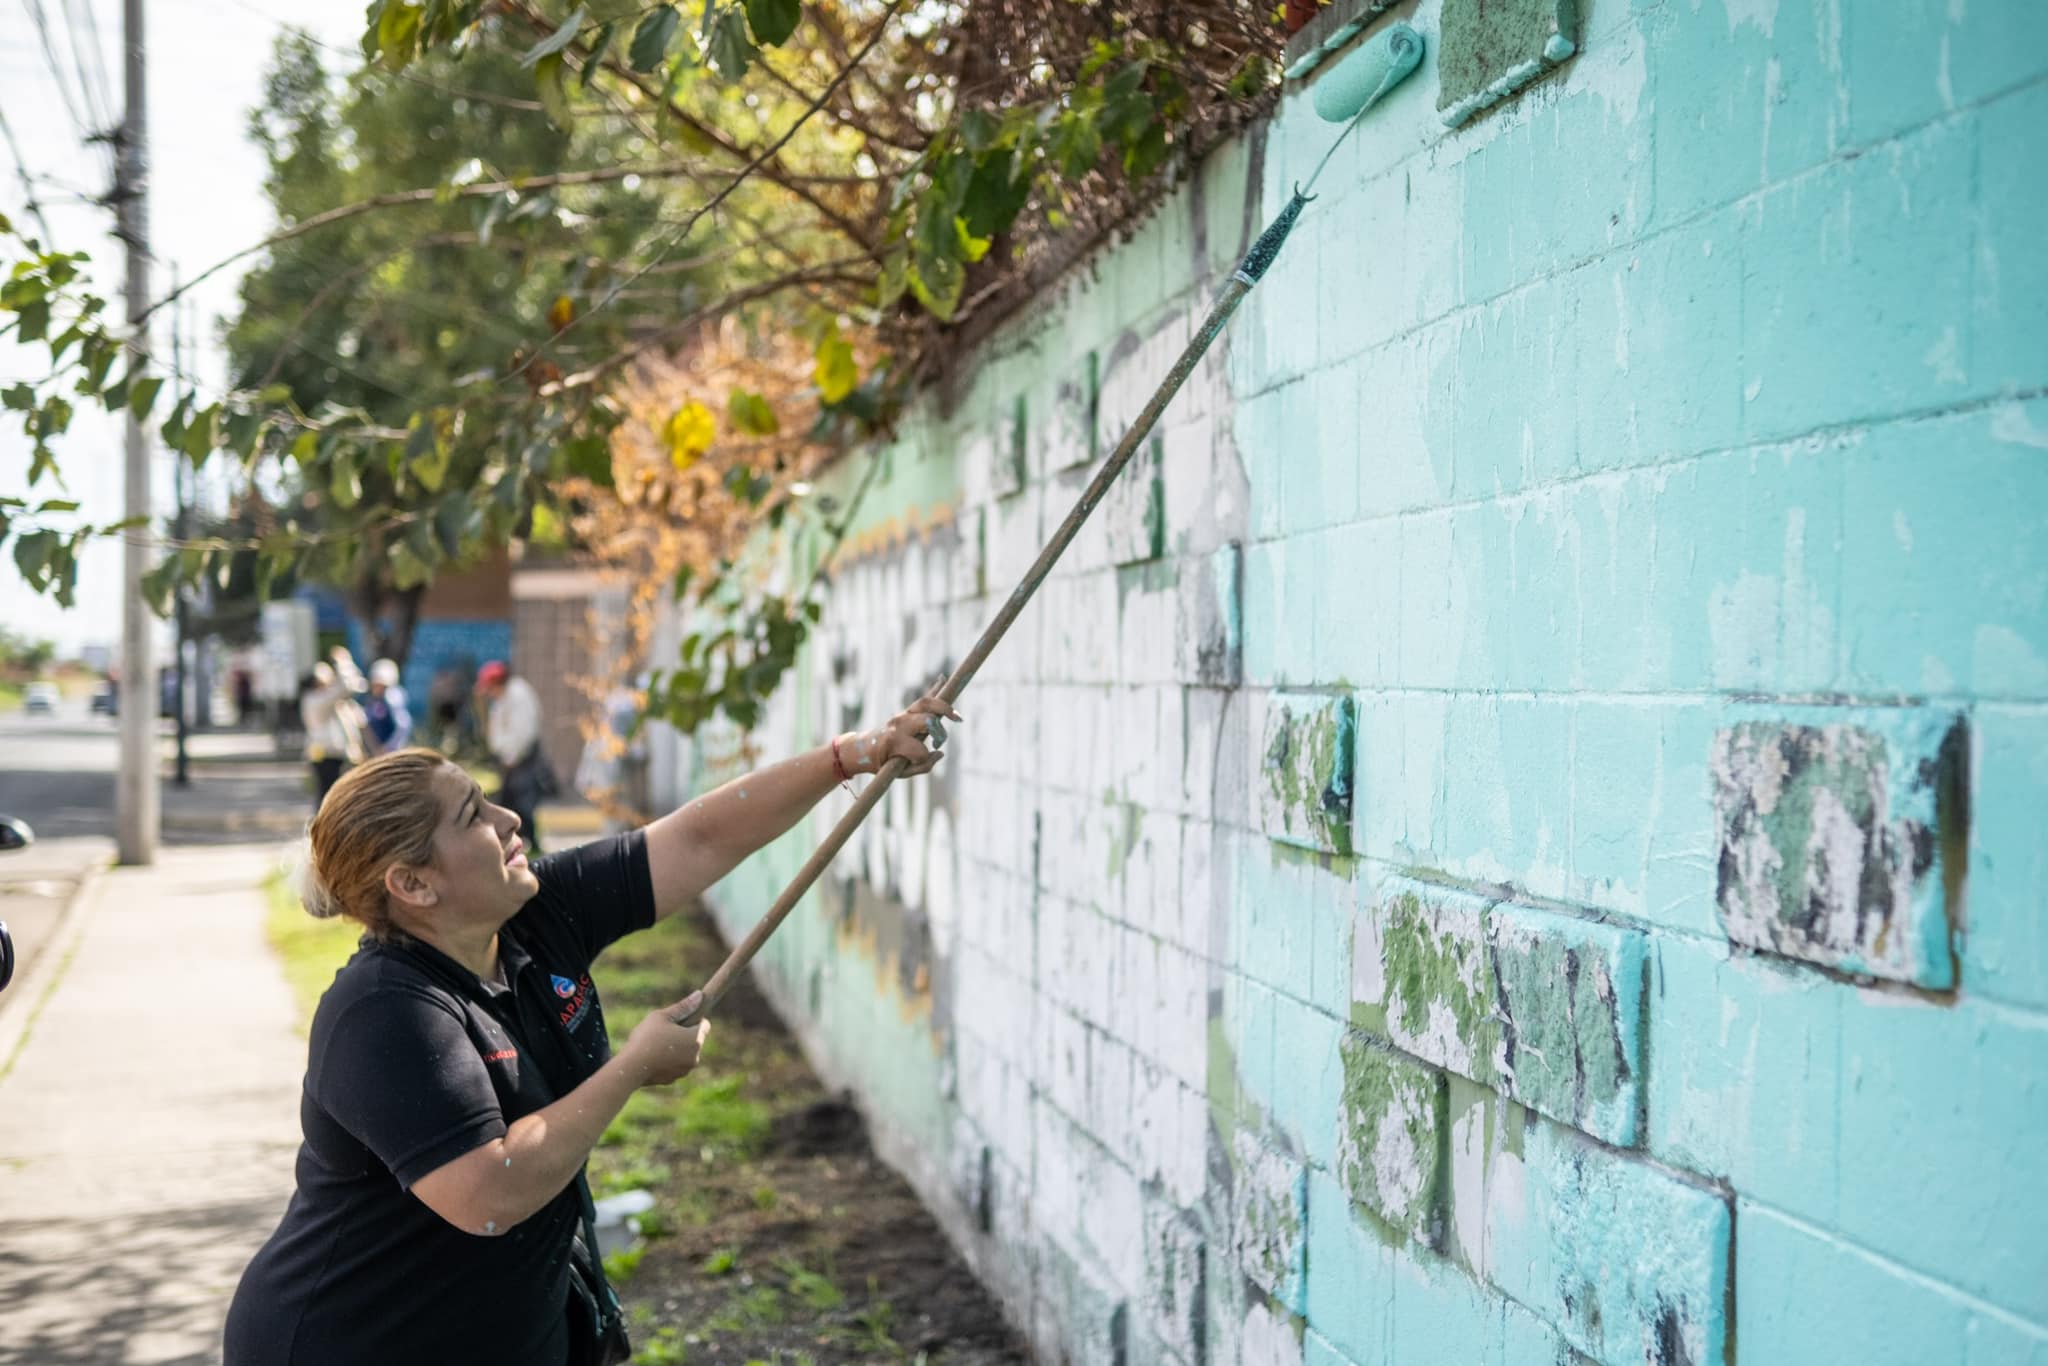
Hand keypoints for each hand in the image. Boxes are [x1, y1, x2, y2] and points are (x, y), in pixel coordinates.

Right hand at [623, 991, 709, 1086]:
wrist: (631, 1068)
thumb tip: (700, 995)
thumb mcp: (662, 1016)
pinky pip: (675, 1065)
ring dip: (676, 1048)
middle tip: (663, 1032)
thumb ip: (683, 1006)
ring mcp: (685, 1070)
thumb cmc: (646, 1038)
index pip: (704, 1024)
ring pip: (684, 1053)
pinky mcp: (674, 1079)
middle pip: (694, 1039)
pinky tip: (653, 1057)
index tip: (677, 1020)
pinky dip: (668, 1061)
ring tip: (656, 1045)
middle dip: (683, 1035)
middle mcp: (695, 1056)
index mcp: (695, 1038)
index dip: (692, 1019)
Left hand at [843, 696, 961, 777]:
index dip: (924, 759)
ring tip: (956, 717)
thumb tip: (941, 753)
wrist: (863, 748)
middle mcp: (899, 725)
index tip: (921, 762)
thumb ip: (922, 767)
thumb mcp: (898, 773)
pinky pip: (923, 700)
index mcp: (894, 742)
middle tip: (940, 741)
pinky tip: (943, 679)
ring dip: (944, 707)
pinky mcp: (906, 712)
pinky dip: (934, 690)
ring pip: (926, 703)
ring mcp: (902, 716)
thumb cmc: (882, 763)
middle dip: (939, 732)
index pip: (920, 751)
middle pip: (927, 720)